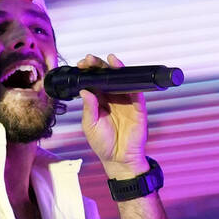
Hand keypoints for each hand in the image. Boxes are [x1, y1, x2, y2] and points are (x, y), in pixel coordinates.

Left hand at [77, 54, 148, 177]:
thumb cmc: (103, 144)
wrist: (119, 159)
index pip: (93, 82)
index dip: (88, 72)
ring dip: (115, 68)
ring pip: (121, 80)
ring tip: (108, 60)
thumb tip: (84, 90)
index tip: (81, 65)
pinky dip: (132, 80)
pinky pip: (135, 91)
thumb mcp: (90, 126)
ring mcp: (125, 101)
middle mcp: (112, 98)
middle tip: (90, 60)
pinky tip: (124, 73)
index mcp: (98, 101)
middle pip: (106, 77)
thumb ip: (89, 108)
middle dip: (98, 66)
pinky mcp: (137, 107)